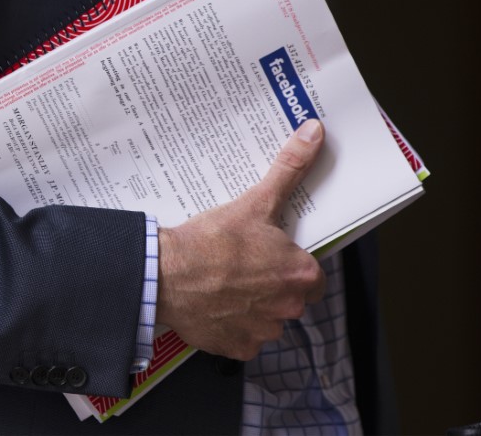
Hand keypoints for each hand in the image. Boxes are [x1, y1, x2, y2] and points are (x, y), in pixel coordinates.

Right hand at [155, 119, 326, 360]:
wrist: (167, 274)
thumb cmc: (212, 241)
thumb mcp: (255, 201)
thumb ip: (290, 169)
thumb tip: (314, 133)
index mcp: (301, 275)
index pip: (312, 276)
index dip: (291, 263)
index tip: (270, 255)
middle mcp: (288, 308)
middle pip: (290, 298)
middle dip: (271, 285)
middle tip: (244, 266)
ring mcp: (262, 331)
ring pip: (267, 319)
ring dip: (253, 307)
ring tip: (225, 284)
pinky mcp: (236, 347)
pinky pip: (242, 338)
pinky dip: (231, 326)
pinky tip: (215, 305)